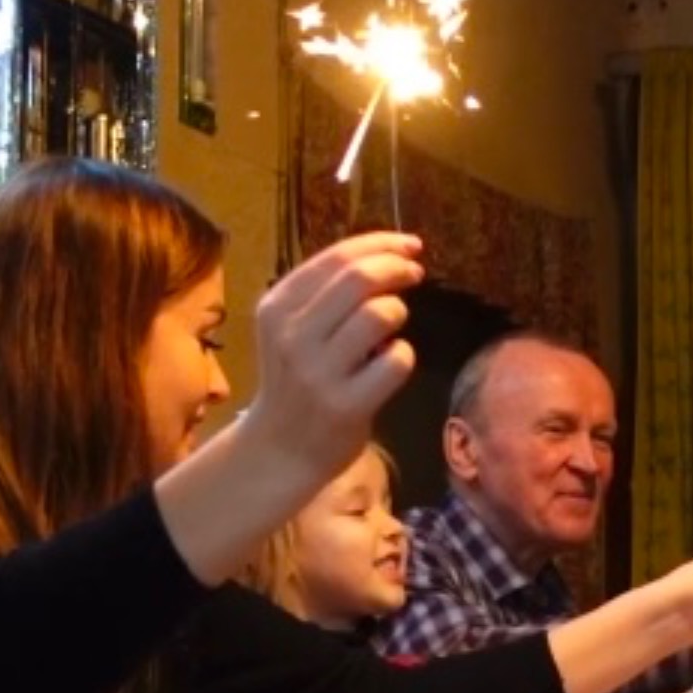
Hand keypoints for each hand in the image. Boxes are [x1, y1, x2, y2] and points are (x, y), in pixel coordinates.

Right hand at [235, 232, 423, 478]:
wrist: (280, 448)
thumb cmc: (296, 379)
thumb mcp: (291, 328)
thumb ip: (327, 292)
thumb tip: (391, 253)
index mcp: (277, 306)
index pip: (337, 257)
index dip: (381, 244)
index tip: (409, 246)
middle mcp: (292, 335)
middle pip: (360, 279)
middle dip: (397, 268)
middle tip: (414, 273)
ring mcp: (318, 372)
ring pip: (380, 315)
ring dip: (398, 314)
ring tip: (389, 332)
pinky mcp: (346, 405)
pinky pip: (397, 361)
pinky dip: (403, 357)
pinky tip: (387, 367)